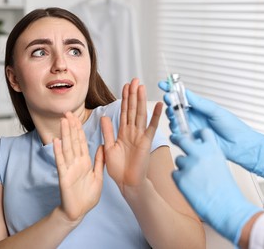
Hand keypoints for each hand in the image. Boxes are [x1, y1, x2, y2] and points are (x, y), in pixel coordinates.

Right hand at [53, 112, 103, 222]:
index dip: (79, 129)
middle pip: (73, 141)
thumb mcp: (98, 176)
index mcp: (85, 162)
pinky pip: (61, 162)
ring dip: (65, 135)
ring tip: (63, 122)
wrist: (79, 212)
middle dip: (71, 127)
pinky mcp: (64, 177)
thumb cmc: (88, 196)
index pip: (82, 142)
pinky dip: (58, 152)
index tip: (76, 117)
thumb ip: (100, 161)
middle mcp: (76, 162)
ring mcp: (69, 169)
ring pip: (67, 148)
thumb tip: (103, 146)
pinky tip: (56, 141)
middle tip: (67, 113)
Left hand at [101, 78, 162, 193]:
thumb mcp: (108, 148)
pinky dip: (155, 116)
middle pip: (132, 109)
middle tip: (134, 80)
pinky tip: (158, 105)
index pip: (124, 112)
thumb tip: (104, 117)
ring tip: (141, 86)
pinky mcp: (146, 142)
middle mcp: (132, 132)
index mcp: (123, 132)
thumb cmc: (118, 169)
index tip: (125, 86)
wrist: (127, 183)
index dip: (125, 99)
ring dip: (141, 100)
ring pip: (140, 114)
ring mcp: (140, 136)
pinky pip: (151, 127)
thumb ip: (107, 132)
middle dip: (133, 95)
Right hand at [158, 81, 263, 179]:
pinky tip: (177, 130)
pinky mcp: (191, 141)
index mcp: (199, 108)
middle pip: (175, 109)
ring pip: (174, 122)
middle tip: (168, 100)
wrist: (240, 145)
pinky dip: (175, 132)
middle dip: (169, 103)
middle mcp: (194, 117)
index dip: (172, 91)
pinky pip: (179, 136)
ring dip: (171, 117)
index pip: (183, 97)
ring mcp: (192, 129)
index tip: (163, 84)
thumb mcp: (215, 111)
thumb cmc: (232, 126)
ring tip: (172, 114)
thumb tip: (186, 93)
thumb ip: (200, 103)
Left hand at [171, 128, 262, 244]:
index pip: (203, 132)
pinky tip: (190, 187)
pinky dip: (180, 179)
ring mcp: (189, 165)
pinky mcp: (180, 178)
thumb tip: (198, 152)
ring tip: (195, 179)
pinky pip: (175, 173)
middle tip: (175, 139)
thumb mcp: (220, 165)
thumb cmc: (226, 190)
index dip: (197, 134)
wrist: (227, 207)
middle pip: (182, 140)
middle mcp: (200, 154)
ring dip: (183, 166)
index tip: (193, 135)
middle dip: (178, 139)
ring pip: (179, 159)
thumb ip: (209, 155)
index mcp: (213, 150)